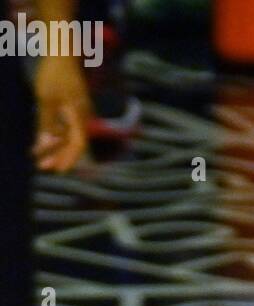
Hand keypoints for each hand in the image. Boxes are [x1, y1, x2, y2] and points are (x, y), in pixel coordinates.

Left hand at [32, 56, 90, 171]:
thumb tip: (44, 145)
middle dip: (58, 156)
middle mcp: (82, 118)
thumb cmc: (55, 74)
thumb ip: (46, 123)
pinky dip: (55, 135)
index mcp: (80, 117)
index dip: (69, 159)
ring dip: (55, 147)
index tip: (58, 170)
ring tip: (39, 156)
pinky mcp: (72, 108)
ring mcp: (78, 113)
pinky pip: (65, 127)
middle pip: (73, 143)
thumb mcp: (46, 99)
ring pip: (68, 136)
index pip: (79, 145)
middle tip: (42, 167)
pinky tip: (44, 140)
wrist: (62, 53)